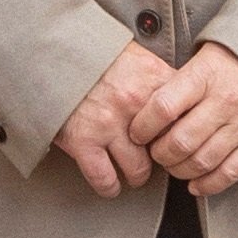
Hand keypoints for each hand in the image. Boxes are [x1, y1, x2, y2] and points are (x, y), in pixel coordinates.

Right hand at [53, 38, 175, 198]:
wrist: (50, 50)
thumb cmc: (93, 53)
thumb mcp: (136, 56)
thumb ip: (159, 79)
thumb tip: (184, 100)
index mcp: (153, 79)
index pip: (187, 117)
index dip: (185, 132)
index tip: (180, 139)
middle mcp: (135, 103)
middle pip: (166, 148)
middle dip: (162, 157)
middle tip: (157, 159)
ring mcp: (108, 123)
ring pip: (138, 170)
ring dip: (137, 175)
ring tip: (134, 172)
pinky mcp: (82, 140)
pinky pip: (105, 179)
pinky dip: (109, 187)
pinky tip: (111, 185)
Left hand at [145, 41, 237, 195]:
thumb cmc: (231, 61)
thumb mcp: (201, 58)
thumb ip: (175, 84)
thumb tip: (141, 112)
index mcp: (205, 75)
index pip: (163, 108)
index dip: (142, 127)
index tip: (136, 133)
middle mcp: (225, 101)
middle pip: (180, 142)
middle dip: (159, 154)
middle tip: (155, 152)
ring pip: (201, 162)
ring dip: (179, 170)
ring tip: (174, 164)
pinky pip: (229, 173)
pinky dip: (208, 184)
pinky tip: (195, 184)